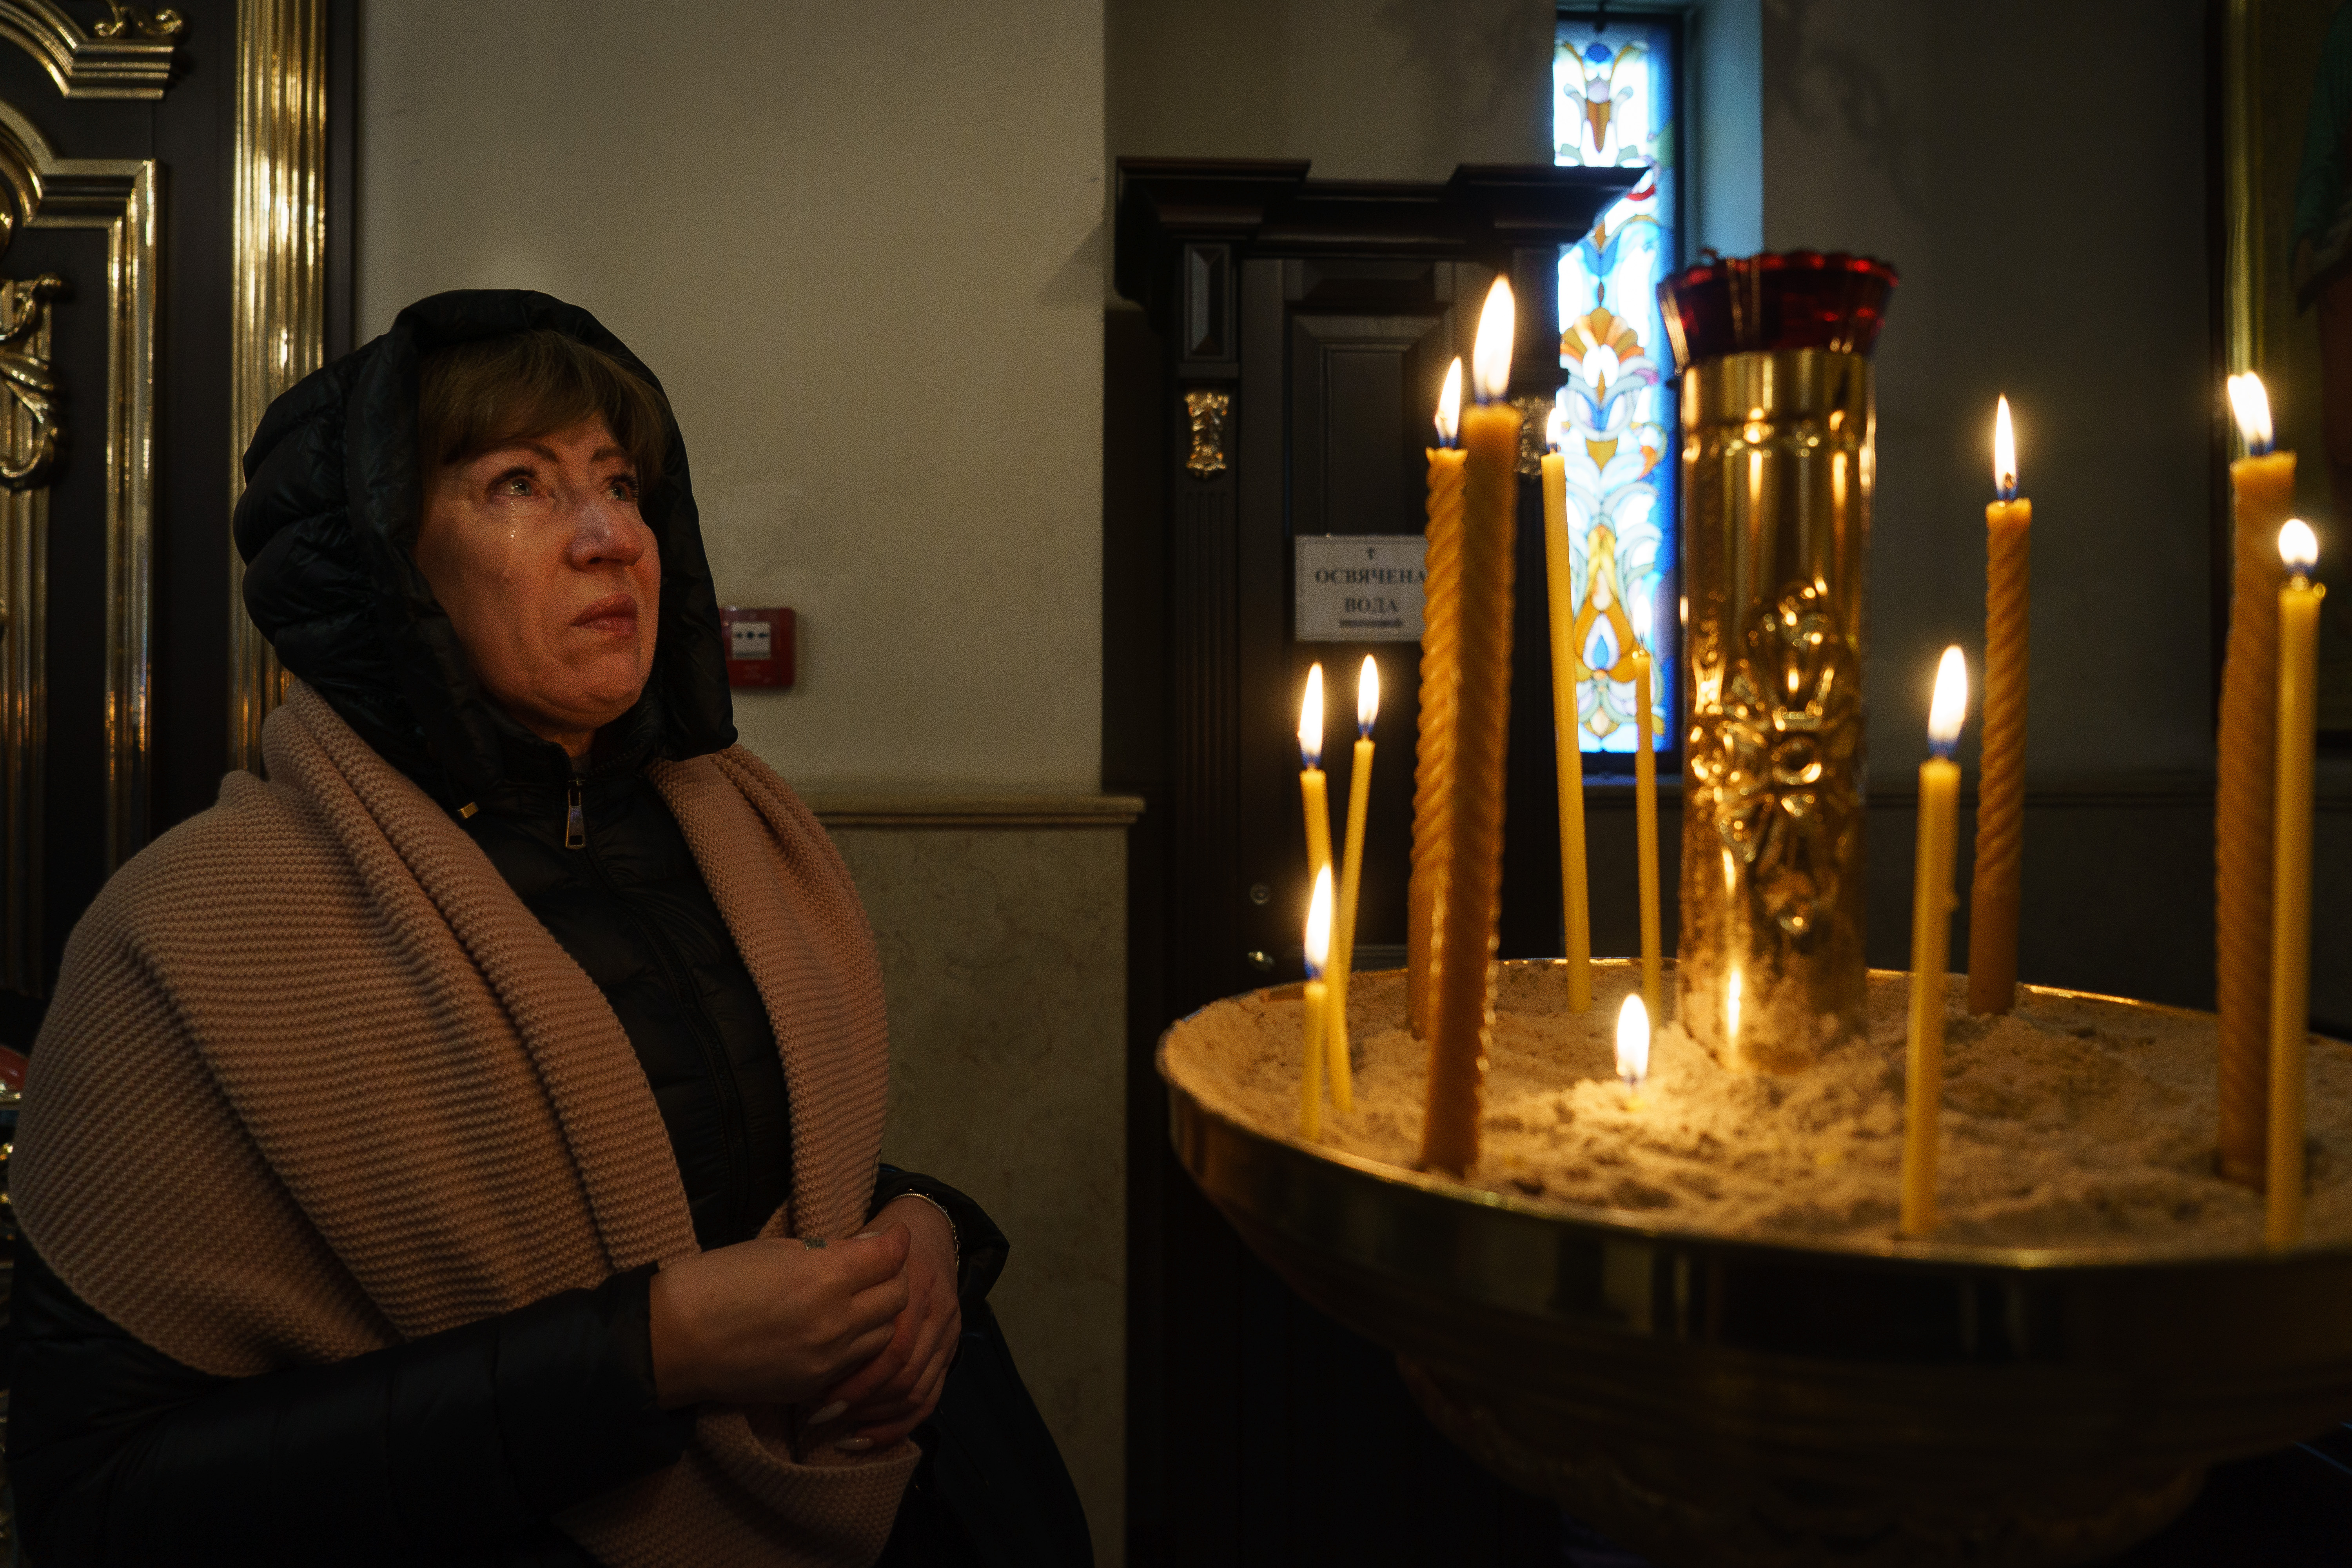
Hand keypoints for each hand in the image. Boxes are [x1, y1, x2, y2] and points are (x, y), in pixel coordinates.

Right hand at [647, 1226, 909, 1408]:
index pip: (887, 1256)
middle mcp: (836, 1322)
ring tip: (865, 1297)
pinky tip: (843, 1330)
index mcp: (825, 1278)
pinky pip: (857, 1364)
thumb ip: (828, 1251)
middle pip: (896, 1297)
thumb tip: (867, 1247)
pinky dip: (859, 1345)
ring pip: (885, 1334)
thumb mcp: (775, 1250)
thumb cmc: (716, 1282)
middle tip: (882, 1264)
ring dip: (882, 1313)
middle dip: (895, 1275)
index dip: (895, 1240)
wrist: (673, 1342)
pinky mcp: (815, 1386)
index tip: (895, 1234)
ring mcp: (828, 1360)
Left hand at [807, 1196, 960, 1450]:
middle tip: (822, 1415)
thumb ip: (834, 1272)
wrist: (928, 1229)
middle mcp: (935, 1310)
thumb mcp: (854, 1246)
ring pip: (917, 1390)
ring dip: (877, 1416)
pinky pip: (929, 1398)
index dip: (854, 1377)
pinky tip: (867, 1438)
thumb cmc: (878, 1240)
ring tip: (840, 1429)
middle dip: (861, 1400)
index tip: (815, 1395)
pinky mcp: (949, 1349)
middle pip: (903, 1372)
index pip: (892, 1344)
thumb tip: (790, 1305)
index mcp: (913, 1283)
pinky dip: (898, 1424)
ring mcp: (947, 1332)